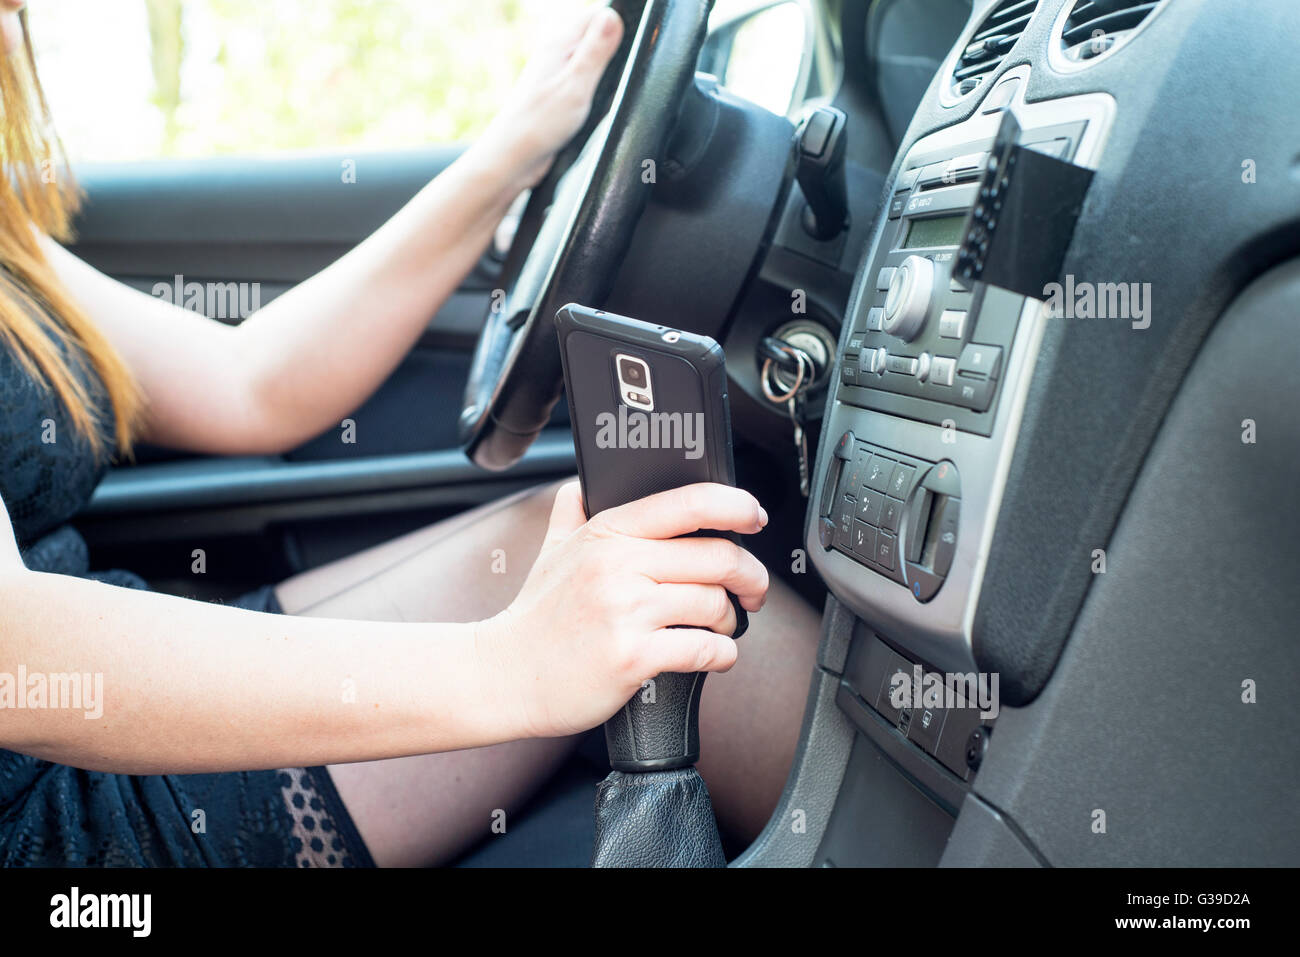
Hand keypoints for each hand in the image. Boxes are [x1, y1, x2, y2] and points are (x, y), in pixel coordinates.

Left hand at [474, 5, 624, 190]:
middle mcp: (558, 55)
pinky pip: (587, 83)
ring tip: (606, 95)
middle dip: (616, 51)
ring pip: (593, 62)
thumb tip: (612, 15)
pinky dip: (598, 91)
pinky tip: (599, 107)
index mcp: (560, 44)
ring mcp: (558, 75)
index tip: (628, 49)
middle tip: (618, 78)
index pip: (597, 15)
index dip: (618, 26)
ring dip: (607, 73)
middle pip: (597, 37)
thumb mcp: (576, 86)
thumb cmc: (537, 125)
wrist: (512, 159)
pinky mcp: (560, 96)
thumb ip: (596, 52)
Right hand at [477, 482, 770, 738]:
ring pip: (716, 605)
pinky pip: (704, 649)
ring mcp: (624, 612)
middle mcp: (618, 566)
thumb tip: (585, 482)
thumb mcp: (552, 550)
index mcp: (607, 533)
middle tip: (753, 590)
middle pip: (719, 558)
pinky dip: (723, 655)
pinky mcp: (632, 657)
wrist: (504, 675)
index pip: (688, 503)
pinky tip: (714, 655)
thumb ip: (573, 511)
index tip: (756, 517)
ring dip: (732, 621)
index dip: (736, 505)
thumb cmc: (536, 616)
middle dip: (751, 577)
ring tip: (722, 627)